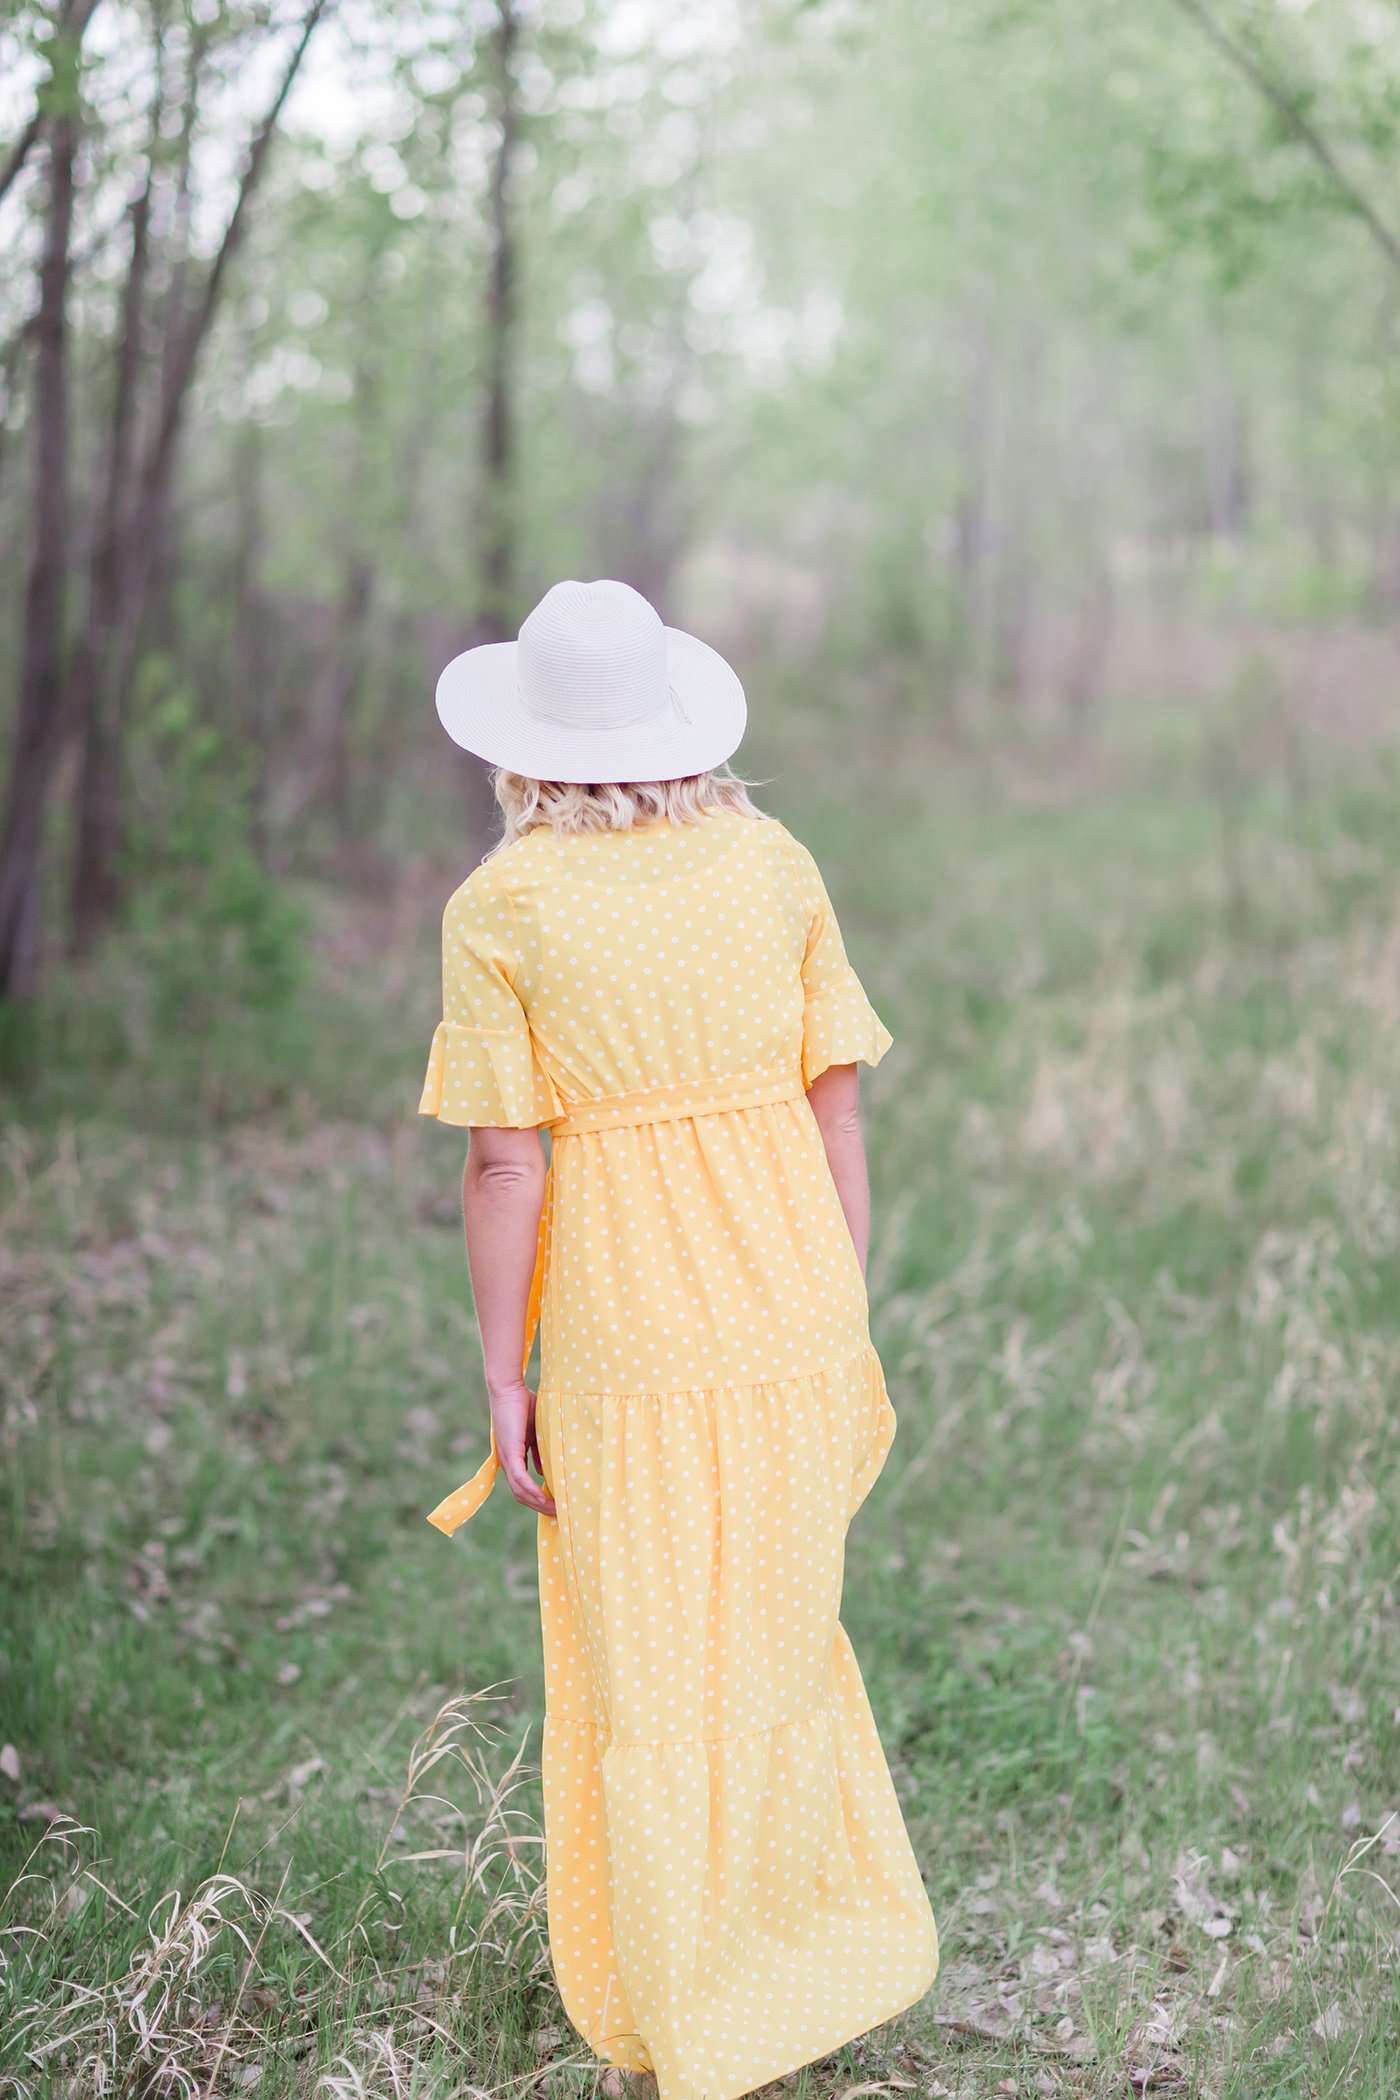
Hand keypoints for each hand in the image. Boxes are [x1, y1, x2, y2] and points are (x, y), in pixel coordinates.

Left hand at [489, 1378, 555, 1517]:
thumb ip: (538, 1452)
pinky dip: (532, 1490)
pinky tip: (544, 1498)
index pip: (522, 1487)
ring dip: (538, 1503)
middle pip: (521, 1495)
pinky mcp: (510, 1452)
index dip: (537, 1499)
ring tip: (556, 1510)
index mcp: (512, 1458)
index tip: (554, 1506)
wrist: (509, 1388)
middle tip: (559, 1514)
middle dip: (539, 1507)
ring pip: (520, 1491)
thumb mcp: (535, 1433)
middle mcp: (507, 1462)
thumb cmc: (523, 1405)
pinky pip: (520, 1478)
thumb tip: (543, 1473)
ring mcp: (507, 1458)